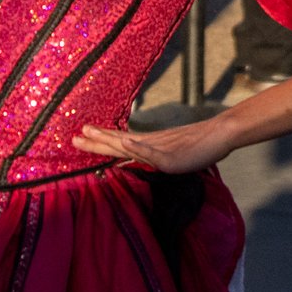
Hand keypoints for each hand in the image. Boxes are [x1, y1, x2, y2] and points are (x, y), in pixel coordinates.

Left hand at [70, 116, 233, 173]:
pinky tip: (125, 141)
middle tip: (73, 137)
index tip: (81, 134)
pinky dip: (138, 147)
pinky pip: (151, 151)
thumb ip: (154, 156)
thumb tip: (138, 158)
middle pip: (117, 142)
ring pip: (128, 143)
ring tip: (89, 134)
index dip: (100, 139)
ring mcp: (159, 149)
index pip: (119, 142)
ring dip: (107, 139)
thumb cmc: (198, 145)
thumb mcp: (172, 153)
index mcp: (148, 144)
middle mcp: (149, 143)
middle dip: (95, 140)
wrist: (218, 135)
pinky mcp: (170, 156)